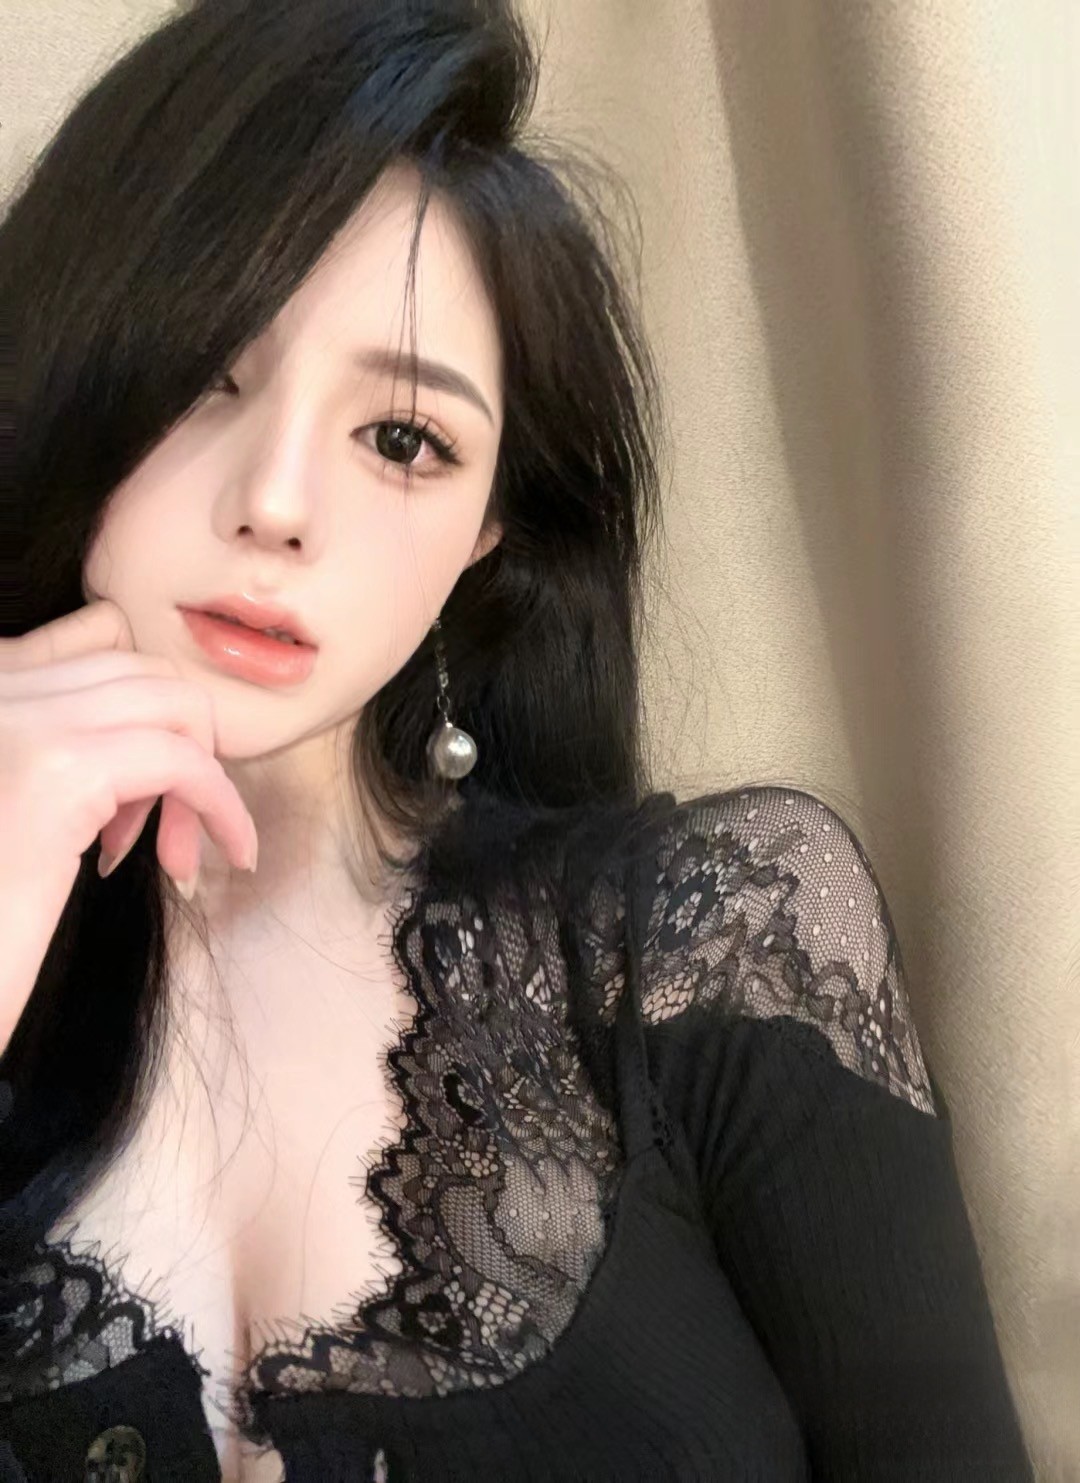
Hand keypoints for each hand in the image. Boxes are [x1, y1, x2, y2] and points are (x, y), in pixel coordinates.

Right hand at [0, 600, 257, 1050]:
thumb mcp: (27, 808)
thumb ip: (70, 750)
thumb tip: (153, 729)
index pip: (98, 640)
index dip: (149, 716)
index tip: (144, 795)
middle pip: (141, 671)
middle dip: (180, 746)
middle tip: (169, 837)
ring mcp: (19, 722)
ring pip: (171, 703)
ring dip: (198, 778)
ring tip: (175, 856)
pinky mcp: (58, 775)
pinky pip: (185, 762)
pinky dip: (223, 805)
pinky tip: (234, 852)